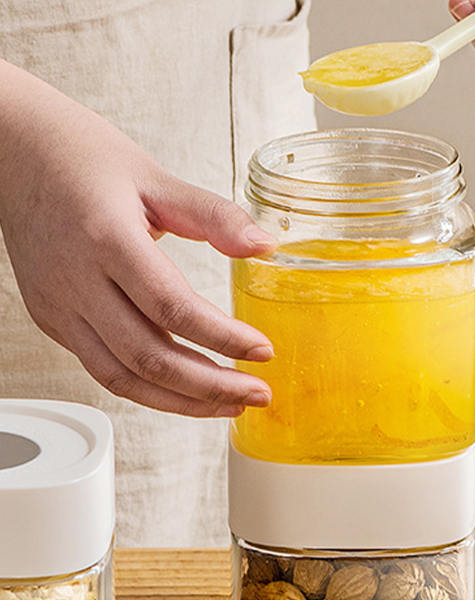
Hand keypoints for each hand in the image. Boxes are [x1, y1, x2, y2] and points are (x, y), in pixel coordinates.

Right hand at [0, 59, 274, 417]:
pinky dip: (148, 388)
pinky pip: (102, 368)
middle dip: (210, 386)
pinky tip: (185, 387)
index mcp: (106, 240)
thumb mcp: (159, 178)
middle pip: (148, 357)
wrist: (20, 155)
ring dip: (181, 400)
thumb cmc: (87, 161)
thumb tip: (265, 246)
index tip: (261, 351)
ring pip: (121, 377)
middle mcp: (75, 281)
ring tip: (228, 403)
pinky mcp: (52, 319)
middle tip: (257, 393)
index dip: (222, 338)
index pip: (171, 308)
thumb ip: (215, 215)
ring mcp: (58, 306)